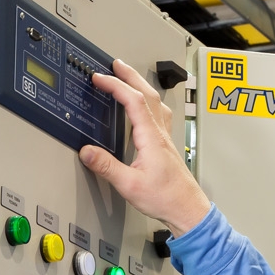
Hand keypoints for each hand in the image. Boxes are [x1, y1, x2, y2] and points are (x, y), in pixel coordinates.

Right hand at [81, 59, 210, 235]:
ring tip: (128, 77)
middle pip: (147, 94)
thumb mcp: (129, 185)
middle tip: (115, 64)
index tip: (99, 78)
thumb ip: (107, 167)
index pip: (133, 100)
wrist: (187, 209)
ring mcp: (166, 138)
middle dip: (130, 75)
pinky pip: (159, 114)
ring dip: (140, 85)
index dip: (115, 85)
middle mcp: (160, 133)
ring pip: (155, 102)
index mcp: (151, 137)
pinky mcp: (166, 145)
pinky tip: (146, 106)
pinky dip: (149, 101)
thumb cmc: (165, 198)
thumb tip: (87, 151)